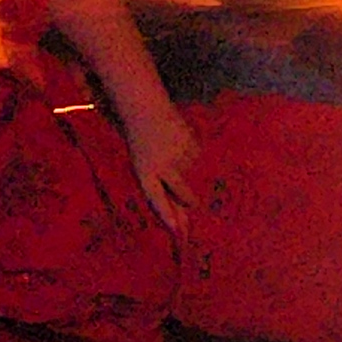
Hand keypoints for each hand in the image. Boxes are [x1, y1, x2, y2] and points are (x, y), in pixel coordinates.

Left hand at [121, 107, 197, 230]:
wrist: (146, 110)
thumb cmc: (142, 146)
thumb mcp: (144, 168)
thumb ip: (161, 191)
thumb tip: (182, 220)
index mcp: (145, 172)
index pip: (157, 199)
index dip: (167, 216)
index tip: (178, 231)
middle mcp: (162, 165)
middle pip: (183, 193)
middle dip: (191, 201)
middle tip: (194, 203)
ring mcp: (179, 154)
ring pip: (193, 176)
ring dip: (189, 172)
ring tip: (173, 154)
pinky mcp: (191, 143)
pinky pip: (199, 160)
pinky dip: (192, 157)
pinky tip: (180, 144)